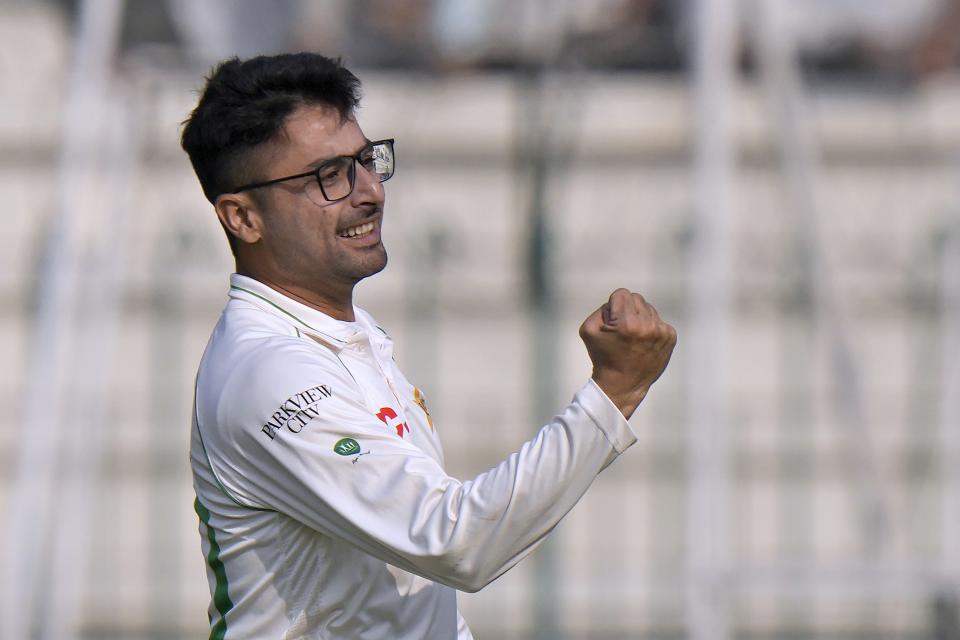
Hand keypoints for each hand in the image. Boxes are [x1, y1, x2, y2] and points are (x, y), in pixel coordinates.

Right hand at [579, 288, 676, 418]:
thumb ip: (601, 308)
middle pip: (636, 298)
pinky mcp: (670, 337)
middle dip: (627, 310)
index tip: (612, 322)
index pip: (621, 293)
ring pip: (648, 309)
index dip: (614, 306)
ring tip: (633, 339)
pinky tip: (644, 344)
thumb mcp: (588, 329)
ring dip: (640, 319)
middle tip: (622, 331)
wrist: (622, 385)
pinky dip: (651, 329)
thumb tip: (618, 302)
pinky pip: (659, 321)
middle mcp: (646, 325)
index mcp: (626, 322)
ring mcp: (661, 332)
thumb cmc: (603, 357)